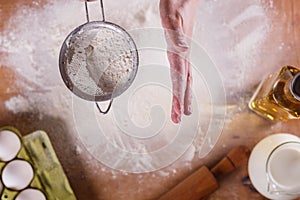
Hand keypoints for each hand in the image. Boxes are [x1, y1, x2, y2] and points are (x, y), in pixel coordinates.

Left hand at [159, 0, 198, 122]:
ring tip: (179, 111)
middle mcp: (182, 54)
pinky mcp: (180, 48)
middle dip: (180, 102)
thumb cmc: (178, 3)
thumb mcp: (173, 16)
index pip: (180, 78)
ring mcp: (182, 52)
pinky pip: (181, 70)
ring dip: (181, 95)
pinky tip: (181, 87)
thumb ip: (177, 33)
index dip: (179, 96)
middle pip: (183, 83)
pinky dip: (180, 83)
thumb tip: (182, 50)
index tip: (179, 112)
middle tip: (177, 120)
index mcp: (180, 50)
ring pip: (183, 78)